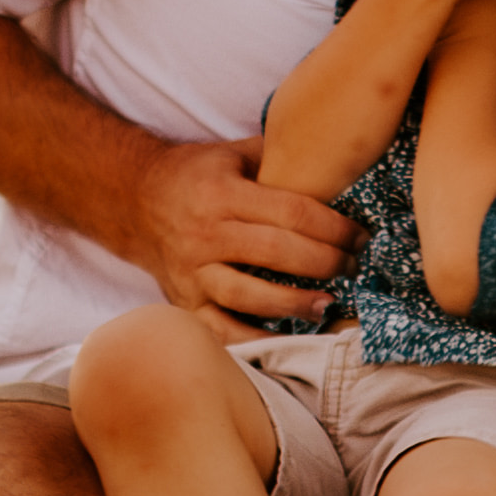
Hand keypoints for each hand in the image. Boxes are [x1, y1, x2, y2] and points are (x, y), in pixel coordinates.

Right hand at [125, 132, 353, 328]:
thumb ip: (282, 156)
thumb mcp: (235, 154)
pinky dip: (255, 341)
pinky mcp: (183, 302)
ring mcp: (191, 272)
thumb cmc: (198, 175)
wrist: (135, 200)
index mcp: (222, 194)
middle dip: (325, 263)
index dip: (334, 228)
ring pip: (247, 295)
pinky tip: (289, 339)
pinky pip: (221, 331)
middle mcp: (204, 234)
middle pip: (276, 253)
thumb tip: (342, 157)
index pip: (292, 212)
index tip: (361, 237)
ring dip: (294, 303)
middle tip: (353, 268)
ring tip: (329, 304)